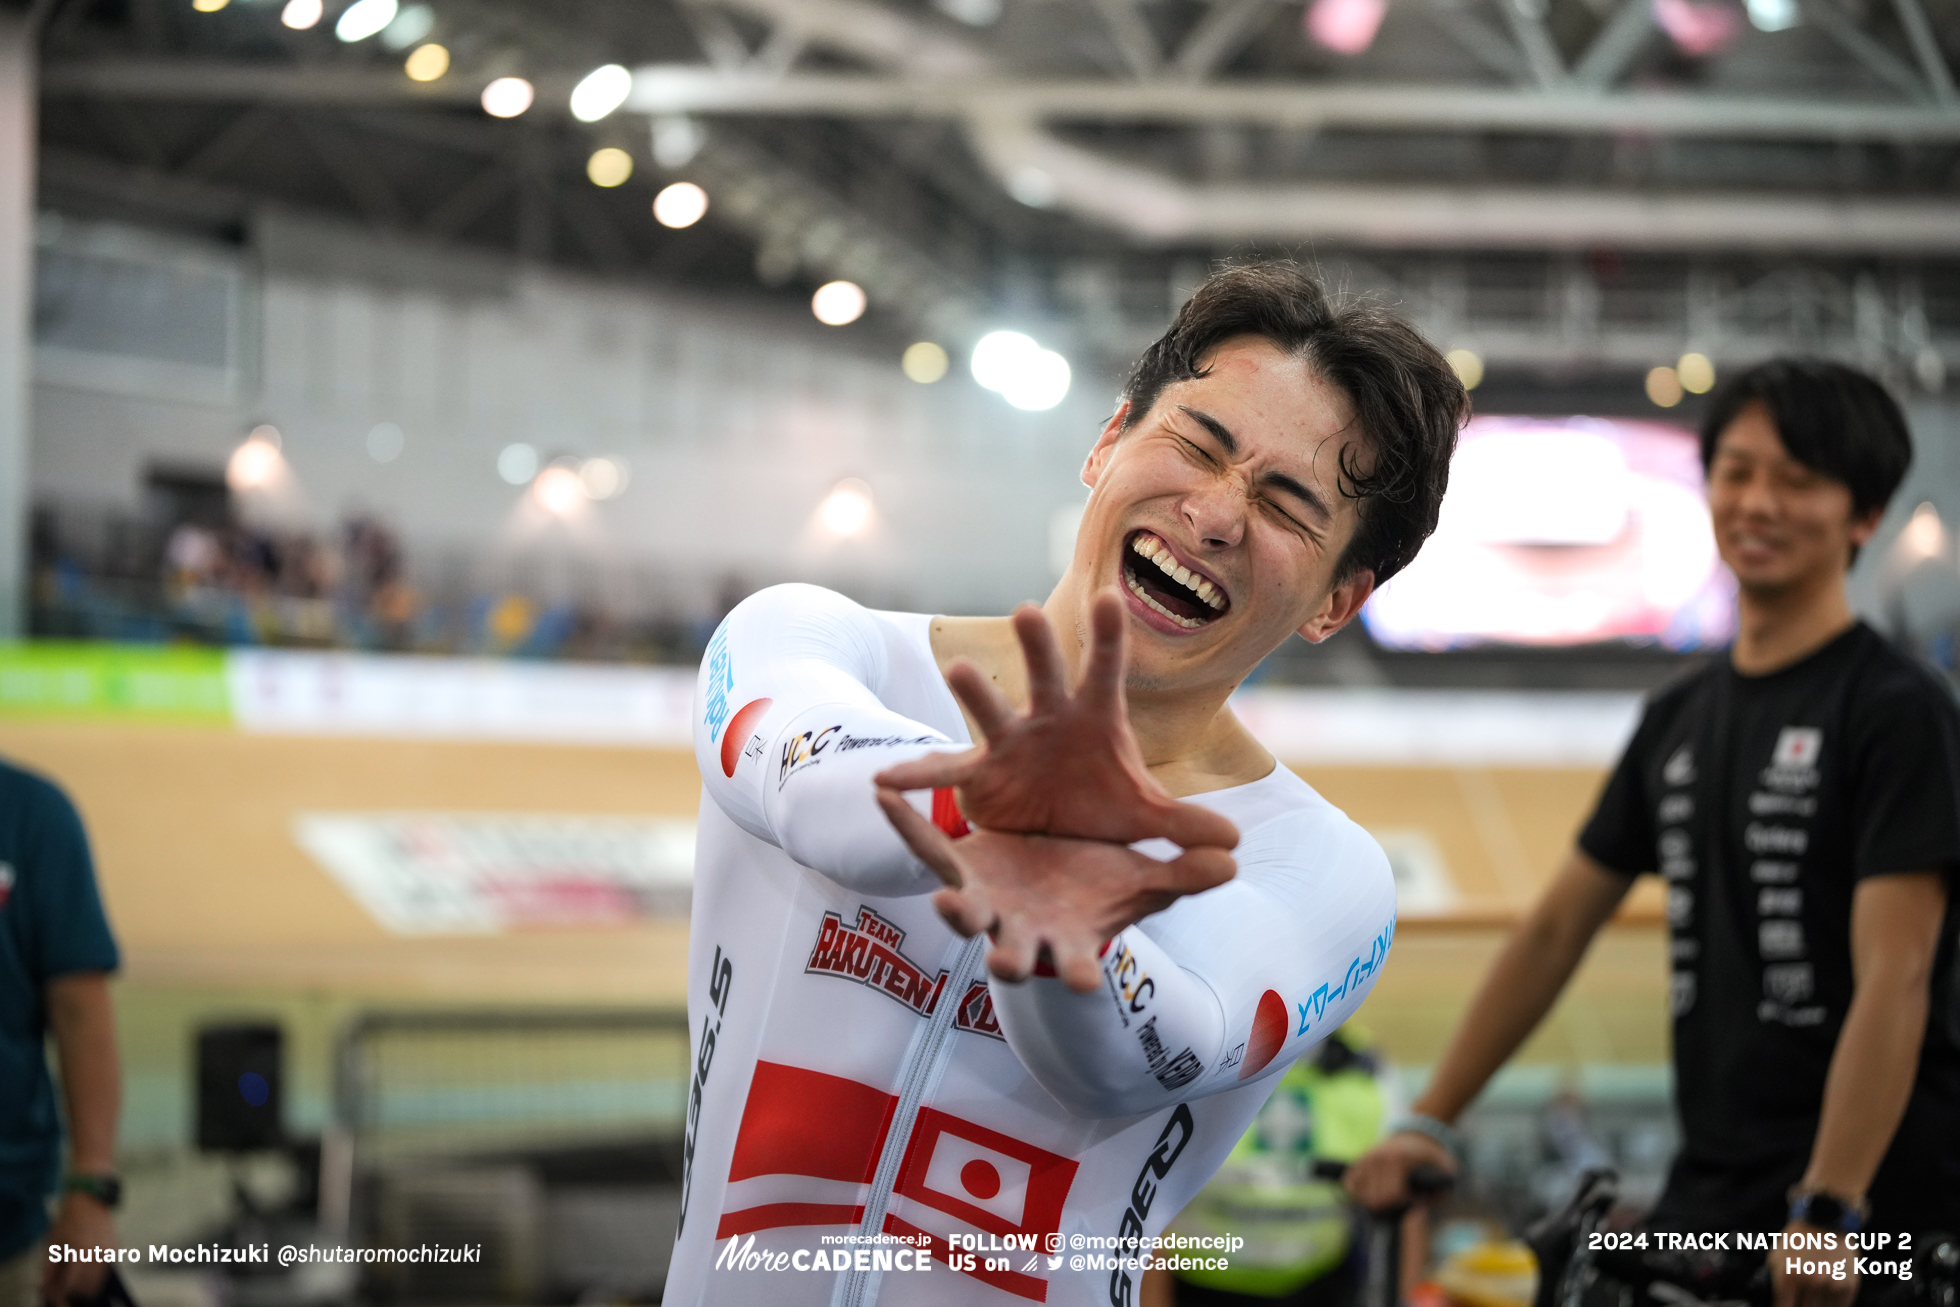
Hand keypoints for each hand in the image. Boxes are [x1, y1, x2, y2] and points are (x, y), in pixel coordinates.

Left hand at [39, 1194, 116, 1305]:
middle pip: (86, 1286)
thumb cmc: (69, 1219)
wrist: (91, 1199)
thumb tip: (45, 1285)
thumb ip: (49, 1266)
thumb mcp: (53, 1241)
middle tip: (63, 1288)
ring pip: (99, 1281)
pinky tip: (87, 1271)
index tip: (54, 1293)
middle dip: (73, 1292)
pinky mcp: (115, 1248)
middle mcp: (97, 1252)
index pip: (69, 1283)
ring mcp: (109, 1250)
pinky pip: (106, 1271)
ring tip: (74, 1283)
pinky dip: (96, 1276)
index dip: (60, 1292)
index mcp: (79, 1250)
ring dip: (86, 1286)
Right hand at [874, 593, 1239, 851]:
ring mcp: (1011, 742)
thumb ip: (1182, 830)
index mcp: (1096, 719)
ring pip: (992, 710)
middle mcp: (1050, 719)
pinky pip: (947, 773)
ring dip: (975, 690)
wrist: (1057, 839)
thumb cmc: (1100, 810)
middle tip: (1024, 612)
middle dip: (1036, 645)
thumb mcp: (1142, 822)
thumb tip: (1235, 846)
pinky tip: (885, 780)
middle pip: (1046, 675)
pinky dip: (917, 777)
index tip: (1108, 596)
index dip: (1108, 636)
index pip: (1106, 670)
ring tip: (959, 668)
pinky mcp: (980, 776)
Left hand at [876, 787, 1234, 991]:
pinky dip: (908, 825)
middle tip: (1009, 968)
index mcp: (1068, 938)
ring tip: (949, 902)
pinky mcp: (958, 866)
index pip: (1076, 965)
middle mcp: (1021, 930)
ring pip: (966, 912)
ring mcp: (984, 903)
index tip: (1087, 984)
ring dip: (958, 911)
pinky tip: (887, 798)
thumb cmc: (1100, 883)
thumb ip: (1183, 872)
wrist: (1057, 862)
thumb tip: (1233, 861)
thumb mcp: (1145, 878)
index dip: (1080, 973)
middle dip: (1010, 962)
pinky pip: (928, 847)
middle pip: (1013, 956)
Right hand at [1341, 1131, 1457, 1213]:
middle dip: (1392, 1207)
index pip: (1394, 1194)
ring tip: (1390, 1200)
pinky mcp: (1359, 1160)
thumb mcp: (1444, 1163)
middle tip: (1404, 1203)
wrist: (1414, 1132)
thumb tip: (1438, 1198)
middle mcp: (1379, 1158)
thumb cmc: (1429, 1153)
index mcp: (1399, 1160)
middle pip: (1377, 1199)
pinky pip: (1349, 1184)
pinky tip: (1372, 1194)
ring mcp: (1367, 1159)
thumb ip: (1445, 1183)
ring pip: (1362, 1196)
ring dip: (1376, 1202)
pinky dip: (1357, 1193)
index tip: (1417, 1202)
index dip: (1407, 1204)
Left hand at [1770, 1221, 1856, 1306]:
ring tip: (1813, 1294)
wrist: (1826, 1221)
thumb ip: (1774, 1280)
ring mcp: (1832, 1285)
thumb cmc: (1799, 1239)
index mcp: (1789, 1275)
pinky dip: (1833, 1305)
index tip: (1787, 1305)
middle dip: (1800, 1305)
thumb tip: (1777, 1301)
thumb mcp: (1776, 1256)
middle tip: (1800, 1299)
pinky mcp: (1849, 1286)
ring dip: (1817, 1305)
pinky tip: (1827, 1297)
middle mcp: (1811, 1282)